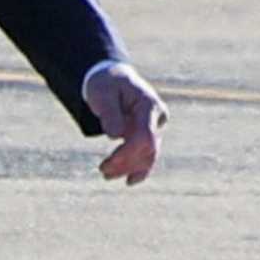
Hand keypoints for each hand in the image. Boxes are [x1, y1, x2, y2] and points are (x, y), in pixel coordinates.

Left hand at [83, 63, 167, 186]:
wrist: (111, 78)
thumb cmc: (106, 84)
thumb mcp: (103, 94)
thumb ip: (110, 113)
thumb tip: (116, 135)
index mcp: (149, 105)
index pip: (144, 137)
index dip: (127, 154)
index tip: (107, 163)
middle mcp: (157, 117)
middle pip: (148, 149)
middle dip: (126, 164)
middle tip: (103, 171)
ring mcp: (154, 127)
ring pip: (148, 156)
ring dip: (129, 168)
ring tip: (106, 174)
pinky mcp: (147, 134)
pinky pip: (146, 155)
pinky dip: (138, 169)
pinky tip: (129, 180)